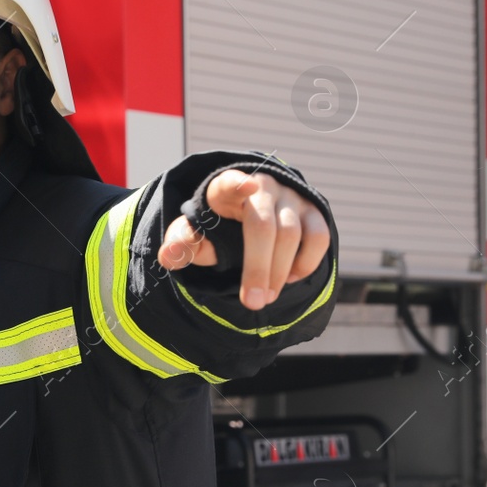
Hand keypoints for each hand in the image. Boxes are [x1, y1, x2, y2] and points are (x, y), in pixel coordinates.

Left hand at [157, 169, 329, 309]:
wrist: (249, 214)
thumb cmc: (217, 228)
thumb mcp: (197, 235)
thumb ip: (184, 244)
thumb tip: (167, 256)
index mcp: (225, 189)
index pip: (229, 183)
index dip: (238, 184)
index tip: (247, 187)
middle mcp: (262, 186)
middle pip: (263, 225)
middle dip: (258, 268)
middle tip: (253, 303)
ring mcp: (290, 196)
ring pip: (291, 234)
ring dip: (279, 272)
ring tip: (265, 298)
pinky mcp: (313, 210)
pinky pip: (319, 237)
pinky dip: (305, 263)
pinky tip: (289, 278)